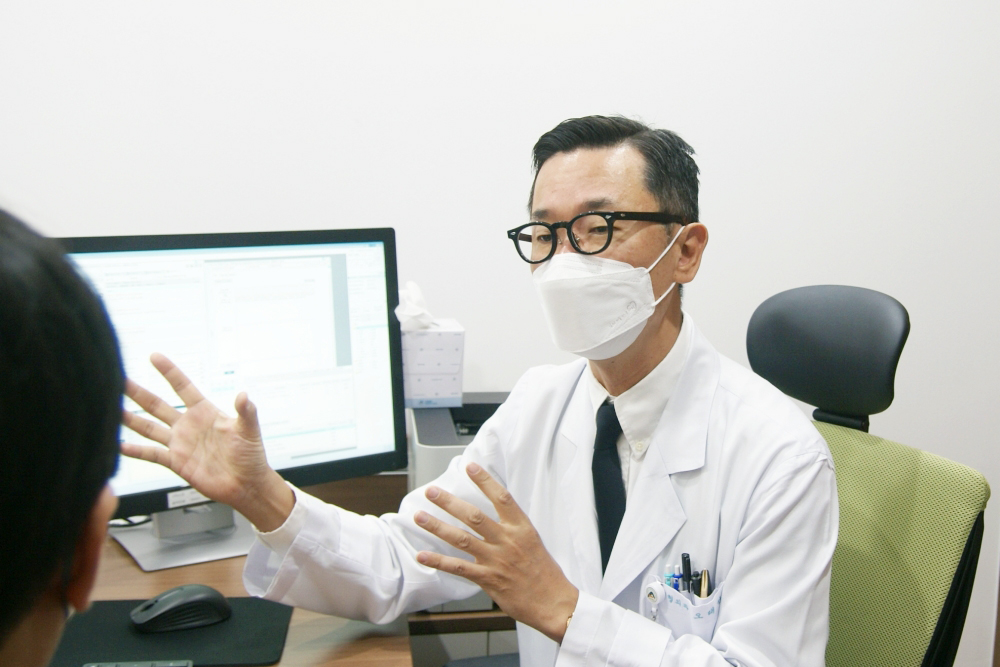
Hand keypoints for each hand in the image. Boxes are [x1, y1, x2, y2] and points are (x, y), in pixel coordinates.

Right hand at [121, 353, 293, 530]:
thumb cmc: (251, 456)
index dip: (169, 372)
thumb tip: (244, 395)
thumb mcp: (250, 430)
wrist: (246, 484)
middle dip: (138, 392)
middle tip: (119, 379)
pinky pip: (152, 454)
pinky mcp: (176, 462)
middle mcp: (189, 425)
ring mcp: (180, 443)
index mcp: (205, 412)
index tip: (154, 356)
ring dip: (130, 419)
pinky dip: (135, 450)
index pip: (183, 387)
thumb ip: (246, 412)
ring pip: (149, 427)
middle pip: (158, 405)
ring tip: (111, 409)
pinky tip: (119, 445)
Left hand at [413, 463, 578, 642]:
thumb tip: (493, 513)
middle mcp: (507, 540)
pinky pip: (458, 567)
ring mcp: (496, 559)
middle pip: (474, 516)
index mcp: (521, 528)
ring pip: (461, 538)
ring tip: (420, 516)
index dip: (485, 481)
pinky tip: (423, 555)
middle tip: (431, 491)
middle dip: (449, 502)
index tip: (470, 467)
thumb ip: (511, 527)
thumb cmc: (543, 571)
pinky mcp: (488, 578)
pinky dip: (439, 561)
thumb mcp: (532, 540)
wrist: (552, 601)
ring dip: (437, 526)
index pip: (502, 497)